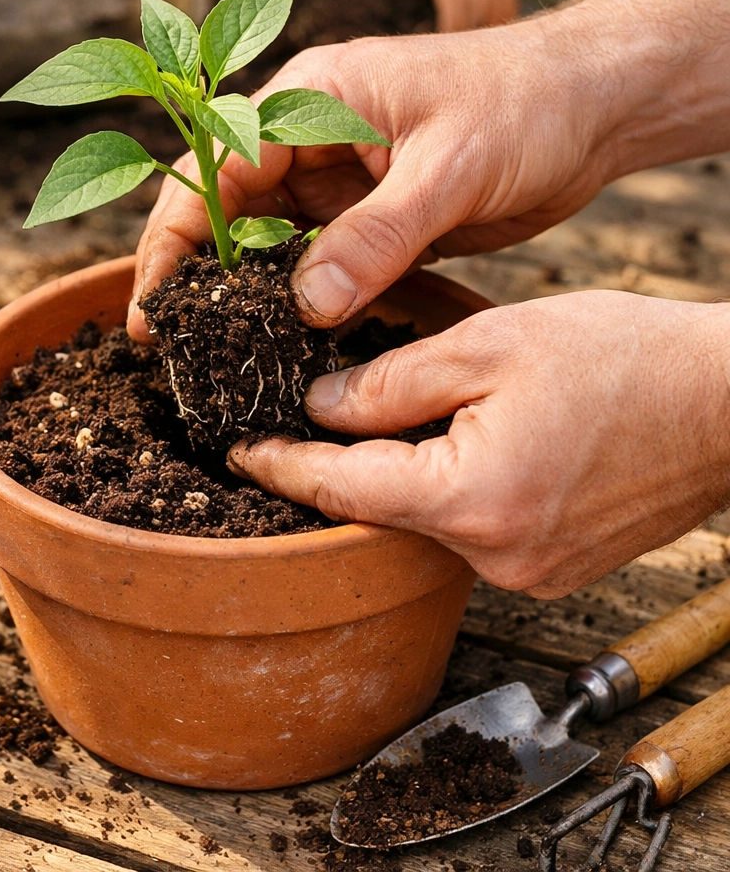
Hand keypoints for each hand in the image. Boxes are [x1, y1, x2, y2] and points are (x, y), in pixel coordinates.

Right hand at [127, 20, 614, 340]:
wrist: (592, 106)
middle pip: (225, 211)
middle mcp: (308, 140)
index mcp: (311, 98)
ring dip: (243, 294)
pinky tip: (281, 342)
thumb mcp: (450, 168)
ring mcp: (336, 183)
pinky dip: (296, 302)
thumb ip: (378, 236)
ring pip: (266, 244)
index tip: (156, 303)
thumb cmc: (526, 104)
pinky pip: (314, 265)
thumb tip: (309, 306)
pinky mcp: (366, 221)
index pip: (216, 168)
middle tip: (171, 345)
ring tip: (217, 354)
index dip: (176, 237)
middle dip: (196, 273)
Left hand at [227, 292, 729, 597]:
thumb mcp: (489, 345)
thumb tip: (322, 405)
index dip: (279, 465)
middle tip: (300, 418)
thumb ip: (391, 382)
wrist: (728, 403)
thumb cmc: (623, 360)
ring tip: (381, 418)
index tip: (236, 452)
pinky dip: (443, 489)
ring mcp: (525, 572)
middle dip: (337, 462)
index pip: (339, 487)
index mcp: (471, 499)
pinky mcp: (549, 568)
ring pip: (421, 520)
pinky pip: (467, 529)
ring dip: (395, 473)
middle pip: (378, 508)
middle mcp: (494, 556)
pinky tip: (446, 443)